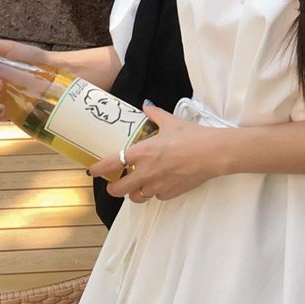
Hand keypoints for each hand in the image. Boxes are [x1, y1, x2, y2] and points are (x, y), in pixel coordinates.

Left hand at [89, 102, 219, 203]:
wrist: (213, 153)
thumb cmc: (192, 136)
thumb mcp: (171, 122)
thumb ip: (155, 115)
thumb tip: (147, 106)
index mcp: (143, 152)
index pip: (113, 163)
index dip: (98, 169)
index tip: (92, 170)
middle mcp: (146, 172)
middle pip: (119, 189)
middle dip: (113, 188)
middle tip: (113, 184)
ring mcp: (158, 185)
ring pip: (137, 197)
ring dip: (133, 192)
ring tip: (136, 186)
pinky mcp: (171, 193)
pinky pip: (156, 196)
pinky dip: (154, 192)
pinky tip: (159, 184)